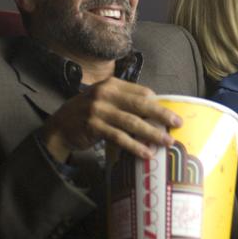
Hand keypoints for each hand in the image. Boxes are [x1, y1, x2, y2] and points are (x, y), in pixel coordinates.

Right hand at [41, 77, 182, 161]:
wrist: (59, 126)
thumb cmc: (88, 114)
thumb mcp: (105, 100)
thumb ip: (125, 102)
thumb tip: (155, 112)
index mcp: (112, 84)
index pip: (142, 92)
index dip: (158, 103)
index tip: (170, 114)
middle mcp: (106, 94)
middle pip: (141, 104)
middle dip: (162, 114)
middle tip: (178, 124)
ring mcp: (98, 109)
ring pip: (132, 122)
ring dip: (152, 133)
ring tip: (167, 142)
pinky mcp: (93, 126)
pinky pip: (119, 138)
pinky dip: (134, 146)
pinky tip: (146, 153)